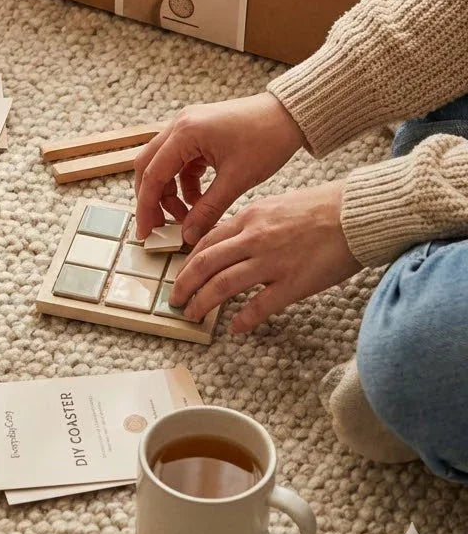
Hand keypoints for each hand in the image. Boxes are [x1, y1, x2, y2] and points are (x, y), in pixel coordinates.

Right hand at [133, 92, 306, 244]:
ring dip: (169, 192)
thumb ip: (208, 209)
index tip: (146, 232)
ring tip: (188, 216)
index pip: (153, 175)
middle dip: (152, 199)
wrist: (290, 115)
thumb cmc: (267, 139)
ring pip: (163, 164)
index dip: (146, 207)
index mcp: (185, 133)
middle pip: (149, 167)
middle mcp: (179, 125)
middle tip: (159, 226)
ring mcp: (187, 127)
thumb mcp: (237, 180)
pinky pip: (180, 161)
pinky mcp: (197, 132)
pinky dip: (184, 183)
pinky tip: (200, 200)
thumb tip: (188, 235)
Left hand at [168, 181, 361, 333]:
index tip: (181, 275)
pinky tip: (235, 327)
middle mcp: (254, 239)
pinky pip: (260, 305)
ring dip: (203, 302)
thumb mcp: (276, 205)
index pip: (207, 242)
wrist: (358, 213)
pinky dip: (244, 319)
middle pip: (205, 264)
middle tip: (175, 300)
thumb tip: (233, 240)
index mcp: (249, 217)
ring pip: (223, 285)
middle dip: (185, 284)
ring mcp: (272, 262)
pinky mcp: (294, 283)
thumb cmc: (322, 208)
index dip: (188, 261)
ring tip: (193, 315)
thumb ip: (252, 223)